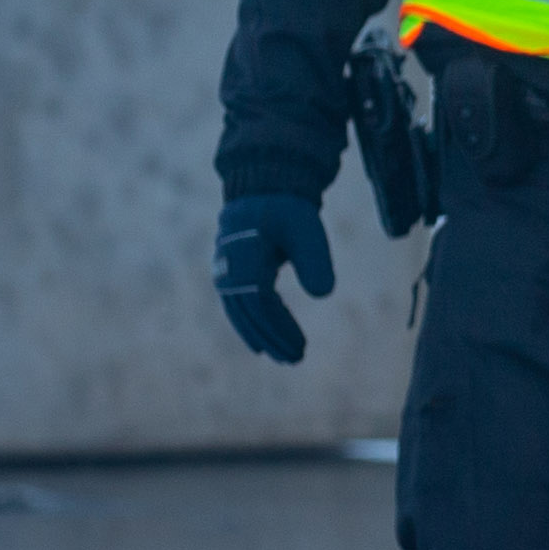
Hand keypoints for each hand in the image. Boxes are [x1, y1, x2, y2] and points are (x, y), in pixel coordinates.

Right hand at [213, 194, 335, 363]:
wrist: (263, 190)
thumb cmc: (288, 210)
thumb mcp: (308, 230)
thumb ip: (315, 260)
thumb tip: (323, 295)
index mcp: (245, 257)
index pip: (260, 302)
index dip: (279, 327)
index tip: (300, 346)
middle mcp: (229, 267)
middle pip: (248, 312)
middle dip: (271, 338)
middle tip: (295, 360)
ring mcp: (225, 271)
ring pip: (240, 312)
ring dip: (261, 335)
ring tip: (285, 357)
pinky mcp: (230, 273)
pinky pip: (238, 305)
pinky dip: (252, 324)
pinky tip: (265, 343)